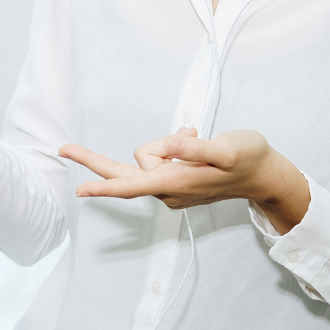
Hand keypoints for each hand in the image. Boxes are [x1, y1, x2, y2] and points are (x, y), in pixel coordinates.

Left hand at [59, 127, 310, 233]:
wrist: (265, 175)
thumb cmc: (249, 159)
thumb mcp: (227, 148)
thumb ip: (195, 148)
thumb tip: (168, 146)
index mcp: (176, 182)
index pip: (132, 184)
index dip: (104, 186)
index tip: (79, 191)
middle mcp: (168, 189)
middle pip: (125, 174)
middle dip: (96, 161)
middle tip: (64, 148)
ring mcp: (171, 187)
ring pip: (149, 156)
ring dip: (167, 143)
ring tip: (196, 139)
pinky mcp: (175, 181)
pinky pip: (160, 157)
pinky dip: (173, 147)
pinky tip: (194, 142)